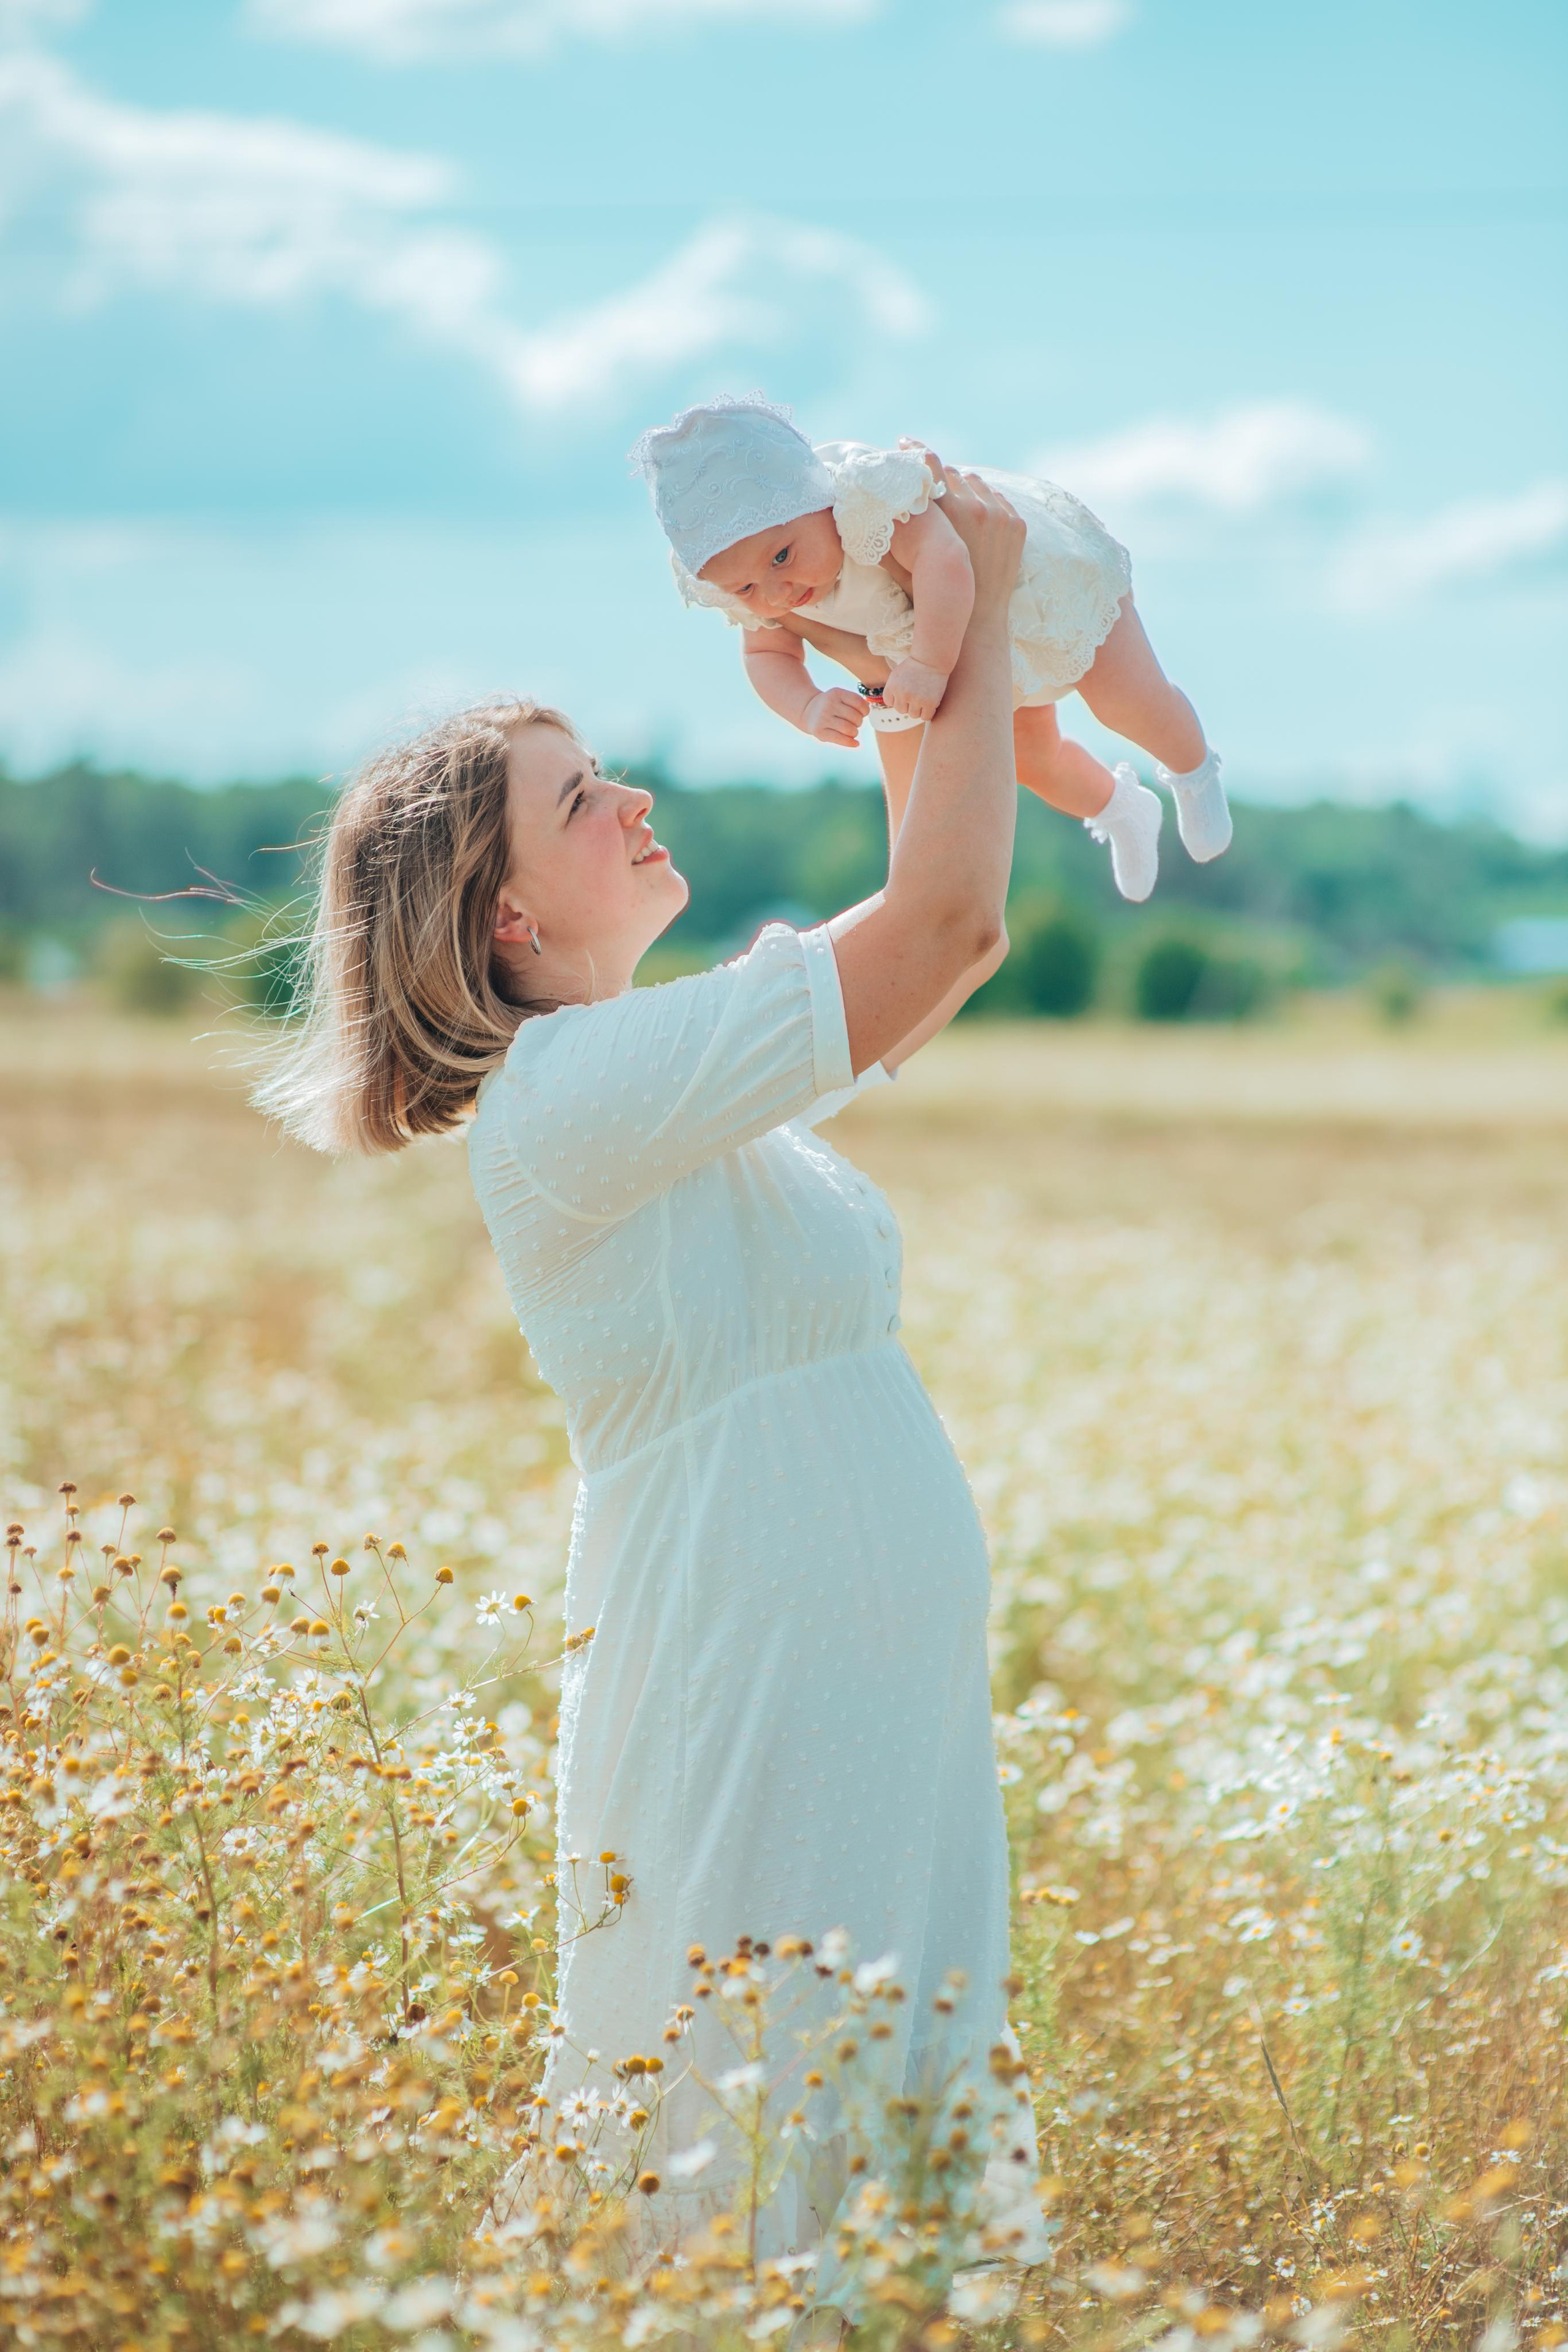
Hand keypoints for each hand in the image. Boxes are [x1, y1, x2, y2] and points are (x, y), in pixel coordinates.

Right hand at [802, 688, 866, 746]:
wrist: (808, 711)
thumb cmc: (831, 705)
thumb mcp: (840, 696)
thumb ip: (854, 702)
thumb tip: (867, 712)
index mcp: (836, 693)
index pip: (859, 703)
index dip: (865, 711)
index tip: (862, 713)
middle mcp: (829, 704)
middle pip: (855, 718)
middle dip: (859, 722)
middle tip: (854, 723)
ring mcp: (823, 718)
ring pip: (849, 729)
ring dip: (855, 732)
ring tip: (851, 731)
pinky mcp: (820, 732)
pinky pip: (840, 739)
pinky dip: (851, 743)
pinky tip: (855, 743)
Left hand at [882, 658, 948, 721]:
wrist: (931, 658)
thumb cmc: (914, 665)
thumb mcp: (897, 674)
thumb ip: (892, 689)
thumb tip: (893, 704)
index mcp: (892, 687)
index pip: (889, 702)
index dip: (897, 698)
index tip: (905, 690)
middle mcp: (902, 694)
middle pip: (901, 710)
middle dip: (907, 704)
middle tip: (916, 693)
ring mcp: (916, 699)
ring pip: (913, 715)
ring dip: (918, 709)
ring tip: (923, 698)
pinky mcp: (929, 703)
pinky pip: (925, 717)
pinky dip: (927, 712)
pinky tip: (930, 704)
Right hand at [898, 445, 1022, 616]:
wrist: (976, 623)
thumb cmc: (932, 596)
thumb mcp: (903, 561)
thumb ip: (890, 529)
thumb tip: (872, 502)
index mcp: (945, 513)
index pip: (929, 463)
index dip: (915, 451)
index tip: (905, 444)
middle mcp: (974, 507)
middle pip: (953, 473)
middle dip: (940, 480)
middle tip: (931, 491)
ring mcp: (999, 515)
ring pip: (976, 482)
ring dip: (964, 490)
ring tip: (955, 509)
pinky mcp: (1016, 524)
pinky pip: (997, 498)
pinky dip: (985, 504)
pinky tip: (975, 521)